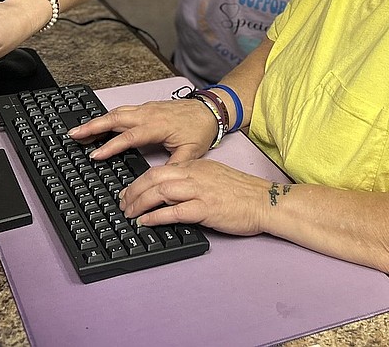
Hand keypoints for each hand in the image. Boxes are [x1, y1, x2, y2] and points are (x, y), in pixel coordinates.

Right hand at [69, 98, 217, 164]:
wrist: (210, 110)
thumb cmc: (201, 130)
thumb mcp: (191, 153)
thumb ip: (172, 167)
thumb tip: (156, 182)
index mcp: (157, 125)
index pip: (128, 136)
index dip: (110, 146)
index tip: (94, 155)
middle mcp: (149, 114)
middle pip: (115, 118)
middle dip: (92, 126)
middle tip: (74, 135)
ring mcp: (147, 108)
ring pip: (117, 112)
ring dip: (97, 120)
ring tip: (80, 130)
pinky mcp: (147, 107)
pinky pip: (123, 110)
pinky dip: (108, 116)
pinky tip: (100, 122)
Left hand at [119, 159, 275, 236]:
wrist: (266, 200)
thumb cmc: (243, 193)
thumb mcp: (214, 177)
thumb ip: (193, 181)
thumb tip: (171, 194)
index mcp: (196, 166)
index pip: (160, 169)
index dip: (140, 181)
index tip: (129, 192)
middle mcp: (195, 175)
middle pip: (154, 178)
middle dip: (133, 191)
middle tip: (122, 204)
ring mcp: (200, 191)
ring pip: (161, 191)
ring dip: (140, 203)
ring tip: (129, 214)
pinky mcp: (206, 208)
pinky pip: (175, 211)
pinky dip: (156, 217)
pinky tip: (146, 222)